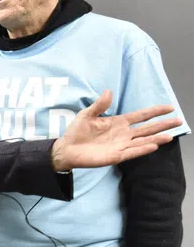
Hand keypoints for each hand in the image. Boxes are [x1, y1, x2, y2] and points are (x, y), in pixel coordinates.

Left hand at [51, 89, 181, 170]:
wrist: (67, 148)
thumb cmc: (77, 131)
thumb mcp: (87, 114)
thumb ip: (100, 104)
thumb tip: (109, 90)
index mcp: (118, 122)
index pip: (141, 116)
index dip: (154, 111)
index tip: (169, 107)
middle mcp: (123, 134)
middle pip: (147, 128)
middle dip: (162, 125)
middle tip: (178, 121)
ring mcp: (121, 145)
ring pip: (143, 141)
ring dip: (156, 138)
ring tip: (170, 135)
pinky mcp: (115, 156)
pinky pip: (132, 152)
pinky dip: (142, 149)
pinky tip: (153, 145)